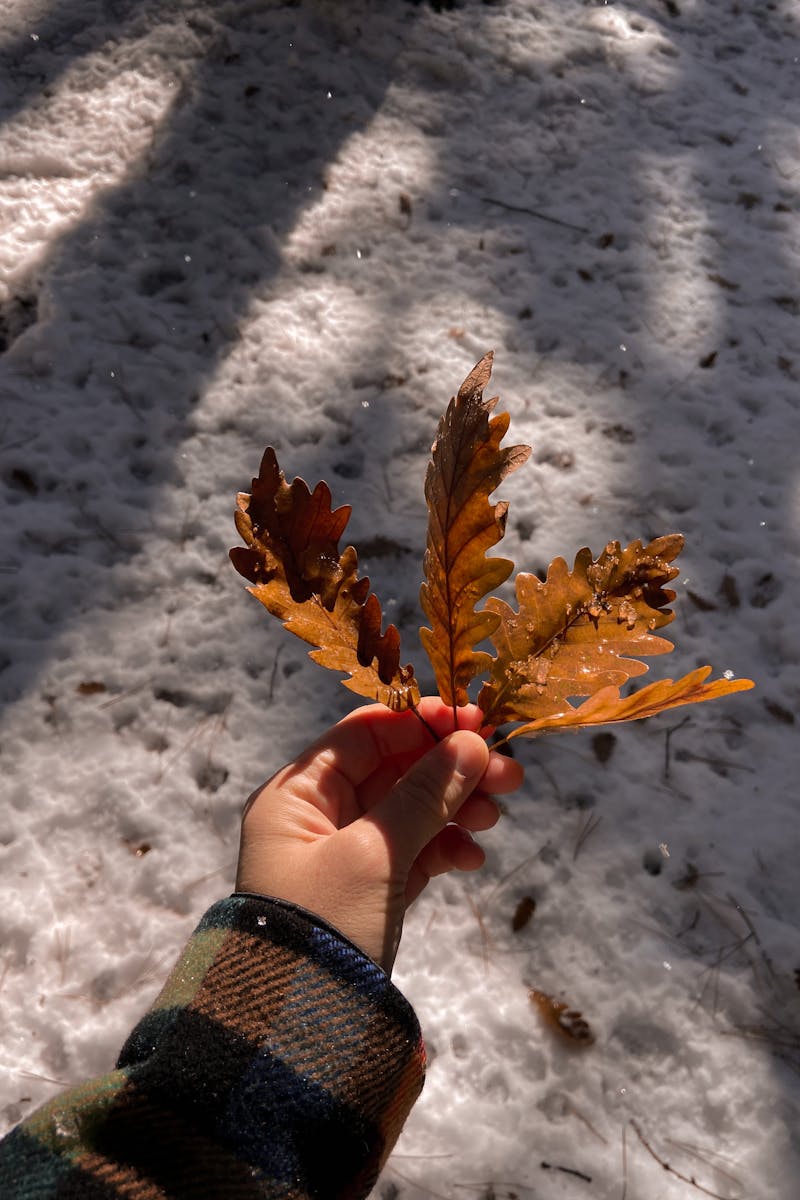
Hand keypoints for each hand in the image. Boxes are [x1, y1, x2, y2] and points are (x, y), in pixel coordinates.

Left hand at [236, 698, 523, 971]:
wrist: (301, 1027)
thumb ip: (423, 795)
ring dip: (456, 807)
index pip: (365, 734)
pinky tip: (472, 858)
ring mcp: (346, 853)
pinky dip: (445, 848)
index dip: (421, 724)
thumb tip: (469, 744)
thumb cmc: (324, 923)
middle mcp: (318, 815)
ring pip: (411, 809)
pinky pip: (415, 850)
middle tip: (508, 774)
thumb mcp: (374, 853)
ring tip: (495, 818)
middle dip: (451, 769)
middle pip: (395, 769)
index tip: (475, 725)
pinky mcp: (371, 888)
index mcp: (298, 793)